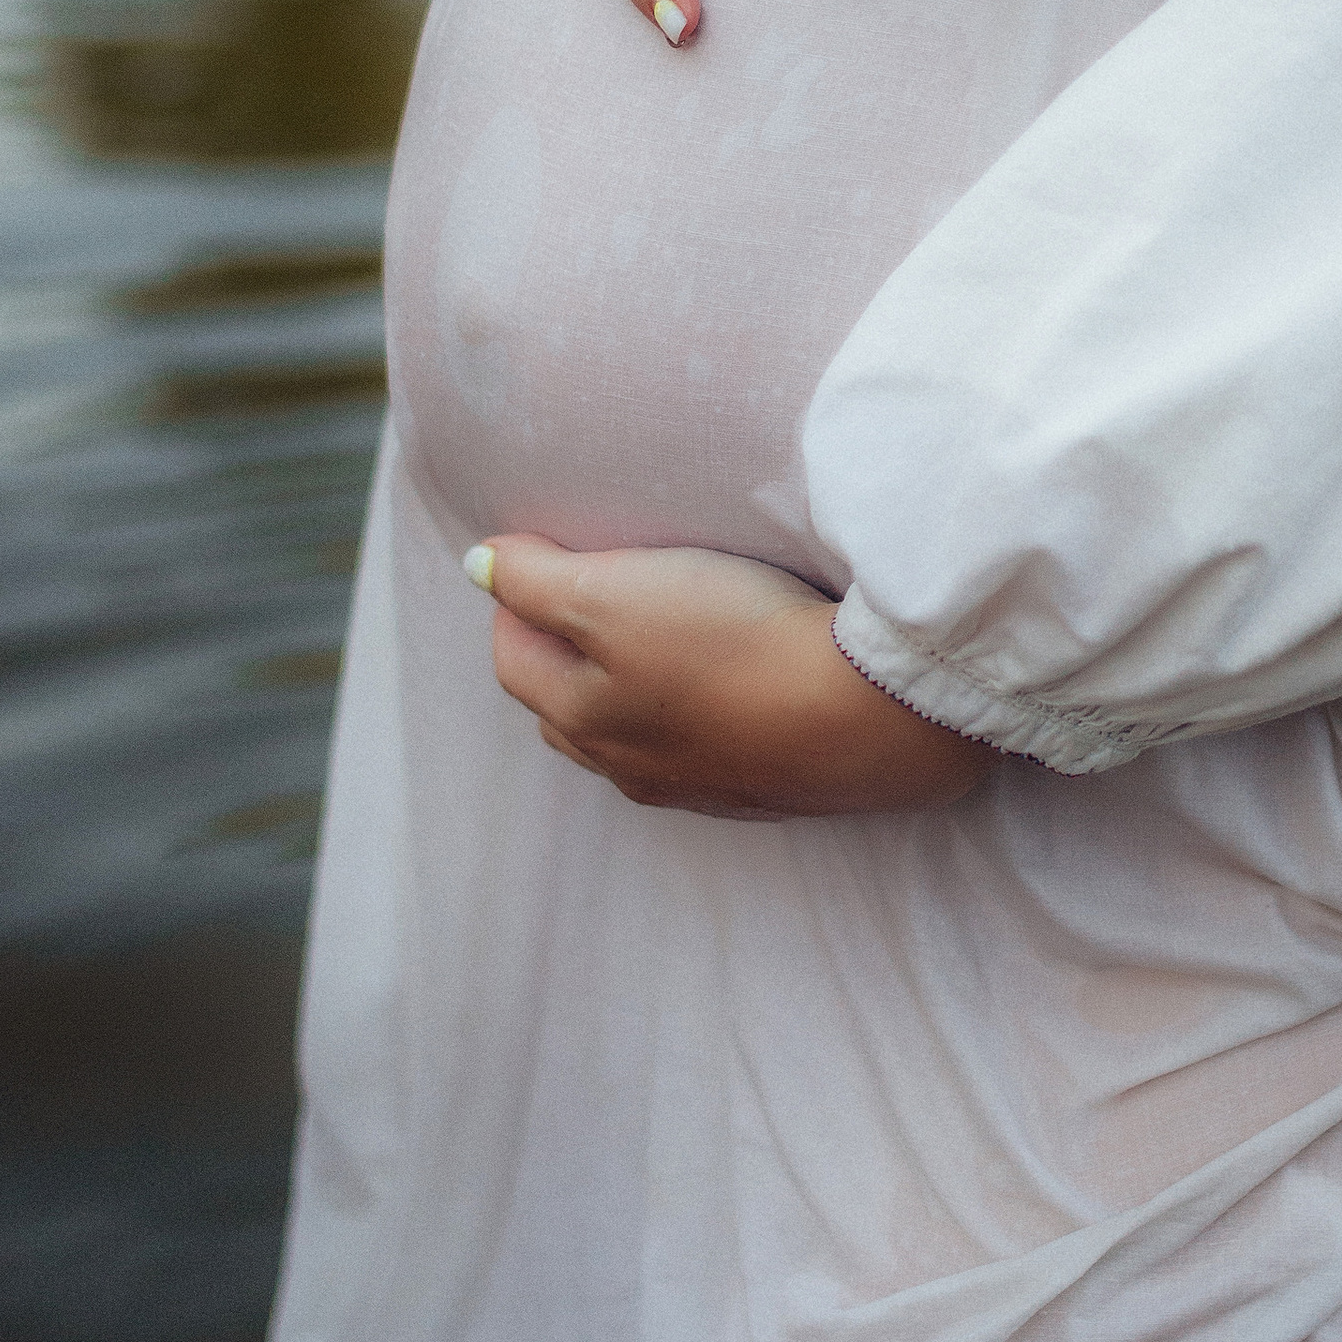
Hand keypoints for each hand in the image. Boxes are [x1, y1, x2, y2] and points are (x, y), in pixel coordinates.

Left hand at [468, 534, 989, 818]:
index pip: (514, 659)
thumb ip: (535, 581)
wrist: (864, 716)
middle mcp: (631, 765)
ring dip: (629, 693)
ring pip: (635, 739)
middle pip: (566, 710)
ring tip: (655, 642)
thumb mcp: (614, 593)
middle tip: (584, 596)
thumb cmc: (731, 641)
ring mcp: (702, 784)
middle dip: (561, 656)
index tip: (532, 555)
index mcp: (582, 718)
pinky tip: (730, 688)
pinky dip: (698, 715)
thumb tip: (477, 566)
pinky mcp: (769, 786)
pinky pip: (707, 750)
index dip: (513, 602)